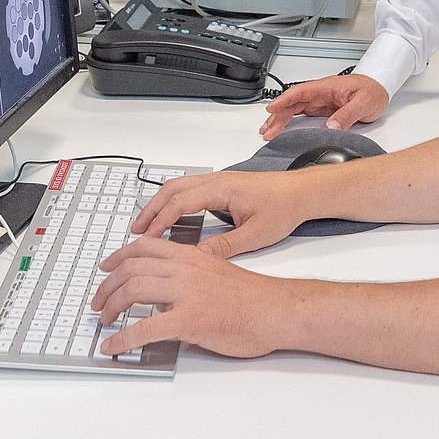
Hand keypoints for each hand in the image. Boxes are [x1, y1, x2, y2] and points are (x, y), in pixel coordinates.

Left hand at [92, 237, 286, 358]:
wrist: (274, 310)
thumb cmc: (251, 296)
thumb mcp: (215, 271)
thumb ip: (189, 273)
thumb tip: (166, 288)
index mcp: (190, 255)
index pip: (143, 247)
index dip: (118, 256)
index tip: (105, 268)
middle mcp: (184, 269)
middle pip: (130, 268)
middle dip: (107, 286)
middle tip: (98, 301)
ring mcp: (185, 293)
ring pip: (132, 290)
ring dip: (111, 307)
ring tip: (104, 321)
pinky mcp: (189, 320)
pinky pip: (145, 328)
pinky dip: (123, 339)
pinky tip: (114, 346)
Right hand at [129, 169, 312, 257]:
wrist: (303, 192)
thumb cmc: (284, 207)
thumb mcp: (256, 234)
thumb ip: (225, 246)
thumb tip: (198, 259)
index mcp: (222, 189)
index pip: (180, 202)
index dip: (160, 220)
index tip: (145, 236)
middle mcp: (217, 180)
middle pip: (172, 188)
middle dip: (151, 209)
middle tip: (135, 230)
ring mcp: (219, 180)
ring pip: (179, 185)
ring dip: (160, 203)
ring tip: (146, 224)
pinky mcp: (223, 184)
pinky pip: (189, 187)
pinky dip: (173, 200)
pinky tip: (170, 215)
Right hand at [259, 73, 388, 137]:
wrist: (380, 88)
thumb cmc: (373, 90)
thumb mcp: (364, 102)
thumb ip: (347, 114)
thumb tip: (330, 127)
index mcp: (326, 87)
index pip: (300, 92)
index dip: (284, 100)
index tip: (272, 110)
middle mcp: (320, 93)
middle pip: (293, 102)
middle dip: (277, 115)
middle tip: (267, 130)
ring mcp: (319, 100)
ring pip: (294, 108)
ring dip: (280, 118)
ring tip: (268, 131)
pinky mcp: (322, 108)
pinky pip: (301, 114)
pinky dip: (289, 120)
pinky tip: (282, 127)